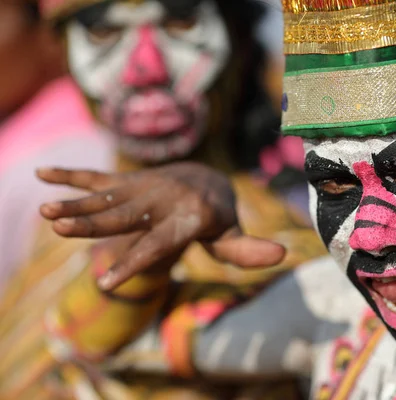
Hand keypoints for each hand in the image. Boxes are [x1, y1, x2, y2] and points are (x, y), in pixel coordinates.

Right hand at [37, 162, 285, 290]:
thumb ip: (249, 250)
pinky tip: (41, 175)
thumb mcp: (233, 235)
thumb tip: (283, 255)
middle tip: (60, 230)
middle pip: (125, 215)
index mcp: (188, 216)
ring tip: (46, 212)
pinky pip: (99, 176)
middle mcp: (164, 198)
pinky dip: (71, 176)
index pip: (160, 243)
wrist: (208, 178)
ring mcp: (145, 186)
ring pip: (107, 196)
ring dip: (76, 203)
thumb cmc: (219, 217)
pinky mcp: (131, 179)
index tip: (109, 280)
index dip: (136, 261)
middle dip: (93, 224)